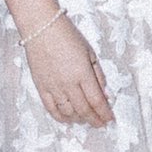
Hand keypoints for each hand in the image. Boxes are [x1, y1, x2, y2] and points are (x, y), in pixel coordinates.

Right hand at [22, 12, 111, 127]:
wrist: (41, 27)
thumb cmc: (68, 35)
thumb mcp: (89, 52)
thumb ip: (98, 74)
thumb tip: (105, 94)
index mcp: (82, 73)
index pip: (96, 101)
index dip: (104, 113)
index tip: (110, 119)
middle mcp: (68, 84)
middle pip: (83, 110)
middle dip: (94, 120)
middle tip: (100, 124)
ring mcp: (53, 87)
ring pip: (68, 112)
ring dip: (79, 119)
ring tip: (86, 120)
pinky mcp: (41, 87)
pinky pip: (51, 109)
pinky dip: (60, 118)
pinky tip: (68, 119)